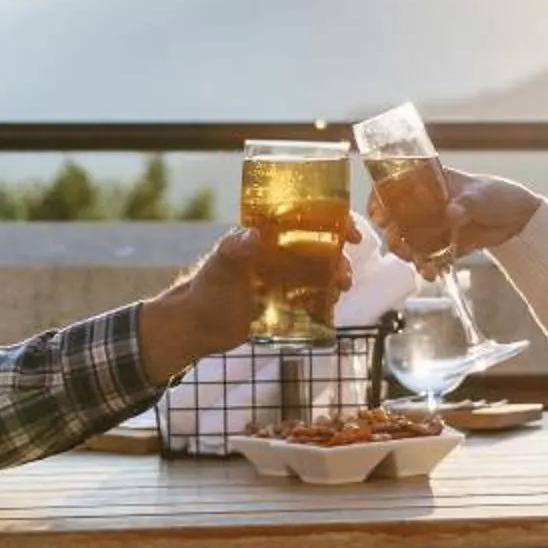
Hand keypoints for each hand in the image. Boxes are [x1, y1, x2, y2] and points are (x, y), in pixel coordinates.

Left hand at [136, 222, 354, 382]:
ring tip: (340, 290)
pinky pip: (310, 296)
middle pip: (318, 248)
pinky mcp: (282, 301)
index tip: (351, 234)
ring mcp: (281, 278)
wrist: (196, 327)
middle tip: (345, 275)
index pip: (303, 220)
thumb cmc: (204, 291)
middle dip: (339, 257)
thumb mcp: (219, 268)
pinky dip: (325, 298)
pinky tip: (332, 305)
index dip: (331, 222)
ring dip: (335, 277)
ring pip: (318, 272)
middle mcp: (276, 254)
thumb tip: (253, 235)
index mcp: (265, 237)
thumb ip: (233, 251)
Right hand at [368, 169, 542, 266]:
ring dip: (407, 254)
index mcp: (429, 183)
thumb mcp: (481, 195)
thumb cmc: (498, 195)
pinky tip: (432, 274)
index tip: (378, 214)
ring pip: (407, 241)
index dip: (379, 199)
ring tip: (419, 264)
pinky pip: (426, 258)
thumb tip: (450, 213)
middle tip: (398, 244)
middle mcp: (425, 205)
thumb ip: (466, 203)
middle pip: (394, 219)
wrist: (519, 219)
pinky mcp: (442, 246)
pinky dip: (426, 267)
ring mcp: (432, 226)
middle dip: (391, 235)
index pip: (394, 187)